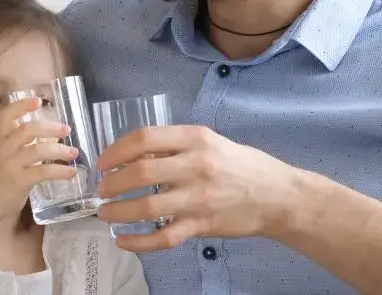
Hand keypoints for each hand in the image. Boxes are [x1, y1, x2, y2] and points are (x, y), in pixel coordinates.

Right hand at [0, 97, 80, 208]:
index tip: (38, 100)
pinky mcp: (19, 181)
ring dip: (59, 150)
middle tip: (66, 129)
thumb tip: (54, 132)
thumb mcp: (8, 153)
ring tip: (73, 152)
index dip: (22, 106)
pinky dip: (60, 171)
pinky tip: (71, 172)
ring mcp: (10, 165)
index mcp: (0, 138)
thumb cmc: (2, 174)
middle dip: (50, 127)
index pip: (7, 116)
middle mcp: (4, 148)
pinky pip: (42, 172)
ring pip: (37, 151)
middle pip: (28, 130)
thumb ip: (26, 142)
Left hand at [93, 124, 314, 251]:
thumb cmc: (244, 166)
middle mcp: (196, 166)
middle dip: (111, 183)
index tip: (104, 162)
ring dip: (118, 211)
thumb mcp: (212, 142)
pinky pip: (163, 237)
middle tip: (101, 189)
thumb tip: (135, 154)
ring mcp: (199, 198)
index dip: (116, 150)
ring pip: (146, 207)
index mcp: (197, 139)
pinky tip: (123, 241)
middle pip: (140, 172)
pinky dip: (138, 242)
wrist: (280, 197)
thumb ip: (177, 145)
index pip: (145, 139)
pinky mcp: (202, 225)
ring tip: (105, 213)